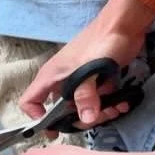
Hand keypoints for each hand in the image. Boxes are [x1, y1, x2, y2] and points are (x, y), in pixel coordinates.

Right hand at [20, 0, 154, 126]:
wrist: (124, 26)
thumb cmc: (100, 43)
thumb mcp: (89, 70)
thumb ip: (85, 96)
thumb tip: (86, 120)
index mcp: (51, 78)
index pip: (30, 101)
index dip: (37, 117)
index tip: (54, 129)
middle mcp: (62, 82)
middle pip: (61, 111)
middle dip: (79, 119)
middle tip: (97, 118)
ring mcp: (80, 82)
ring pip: (82, 108)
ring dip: (99, 113)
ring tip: (115, 109)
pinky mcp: (96, 81)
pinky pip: (98, 100)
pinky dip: (109, 105)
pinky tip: (122, 103)